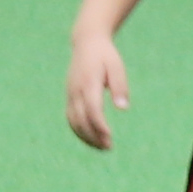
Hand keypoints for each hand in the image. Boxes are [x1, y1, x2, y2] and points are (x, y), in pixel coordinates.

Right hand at [65, 34, 129, 150]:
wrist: (86, 43)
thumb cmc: (105, 56)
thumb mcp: (117, 67)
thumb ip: (120, 87)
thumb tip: (123, 108)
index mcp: (88, 83)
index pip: (92, 109)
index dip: (99, 125)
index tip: (109, 137)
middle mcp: (76, 91)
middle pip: (81, 119)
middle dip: (93, 136)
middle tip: (109, 148)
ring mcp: (70, 94)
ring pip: (73, 121)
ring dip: (86, 136)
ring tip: (102, 147)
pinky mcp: (69, 96)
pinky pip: (71, 117)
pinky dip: (79, 130)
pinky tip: (91, 138)